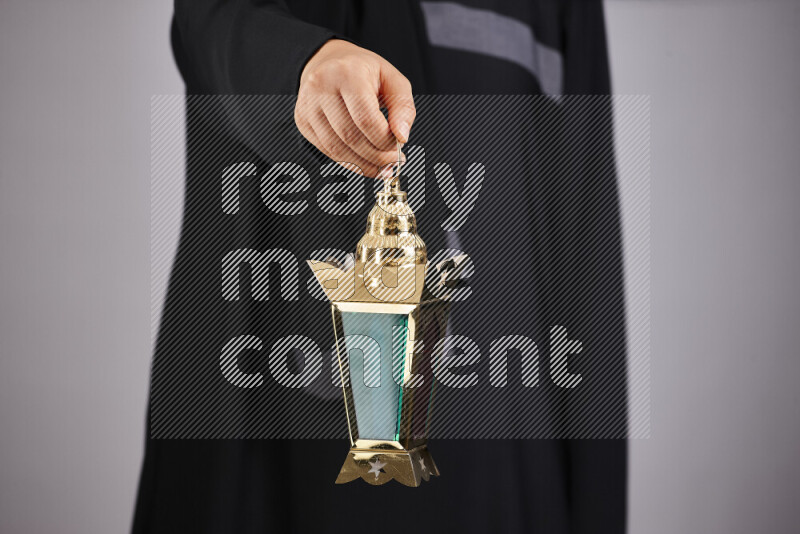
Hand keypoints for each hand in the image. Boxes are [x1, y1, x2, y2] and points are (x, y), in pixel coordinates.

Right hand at [295, 39, 415, 176]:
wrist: (329, 61)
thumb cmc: (364, 72)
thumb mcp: (392, 80)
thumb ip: (403, 107)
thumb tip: (401, 136)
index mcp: (348, 73)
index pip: (366, 118)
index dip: (384, 140)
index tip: (398, 146)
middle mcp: (322, 87)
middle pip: (350, 137)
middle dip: (376, 156)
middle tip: (393, 162)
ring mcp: (308, 105)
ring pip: (336, 149)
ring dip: (362, 164)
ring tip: (381, 166)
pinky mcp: (302, 120)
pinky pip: (326, 150)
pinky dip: (348, 162)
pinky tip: (363, 160)